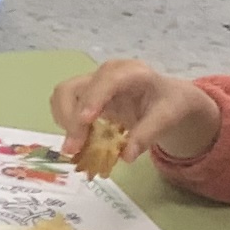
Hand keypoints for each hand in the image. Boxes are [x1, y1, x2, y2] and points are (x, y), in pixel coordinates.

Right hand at [51, 56, 220, 166]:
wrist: (165, 98)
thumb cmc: (168, 104)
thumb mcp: (167, 118)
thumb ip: (147, 135)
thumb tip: (126, 157)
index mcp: (131, 73)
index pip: (107, 80)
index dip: (93, 98)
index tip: (85, 121)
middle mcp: (105, 73)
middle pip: (72, 88)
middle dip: (69, 119)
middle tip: (74, 148)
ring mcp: (92, 83)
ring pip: (62, 96)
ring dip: (64, 123)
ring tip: (77, 147)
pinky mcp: (84, 95)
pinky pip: (64, 106)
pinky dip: (66, 125)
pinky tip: (81, 139)